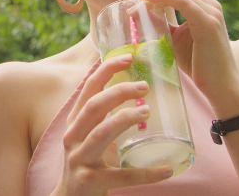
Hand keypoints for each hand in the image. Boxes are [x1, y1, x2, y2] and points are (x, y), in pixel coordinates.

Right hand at [53, 55, 173, 195]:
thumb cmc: (87, 163)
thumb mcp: (89, 135)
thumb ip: (105, 117)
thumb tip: (135, 90)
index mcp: (75, 122)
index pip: (88, 89)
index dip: (107, 70)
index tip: (128, 57)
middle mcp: (73, 137)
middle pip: (94, 106)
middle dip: (119, 92)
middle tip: (144, 87)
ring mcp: (79, 159)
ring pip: (102, 133)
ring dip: (126, 120)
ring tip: (147, 113)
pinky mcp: (89, 181)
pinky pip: (121, 175)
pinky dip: (146, 173)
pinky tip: (166, 169)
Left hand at [122, 0, 238, 99]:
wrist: (221, 86)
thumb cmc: (197, 65)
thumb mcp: (173, 39)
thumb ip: (160, 24)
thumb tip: (137, 13)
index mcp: (202, 6)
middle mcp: (209, 4)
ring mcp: (210, 11)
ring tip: (132, 1)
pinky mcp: (208, 22)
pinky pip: (183, 2)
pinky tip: (148, 1)